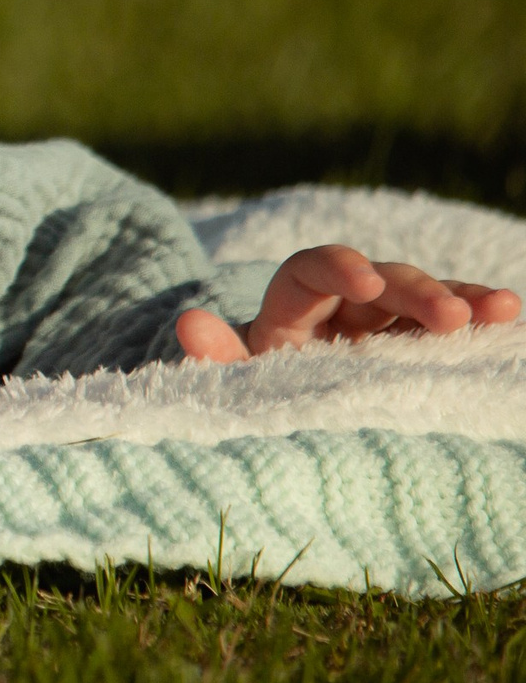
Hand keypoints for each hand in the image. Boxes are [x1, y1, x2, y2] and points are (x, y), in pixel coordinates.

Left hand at [176, 243, 520, 362]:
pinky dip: (477, 320)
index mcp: (292, 305)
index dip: (337, 266)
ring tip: (501, 308)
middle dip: (414, 291)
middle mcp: (342, 305)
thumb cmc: (252, 391)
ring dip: (462, 298)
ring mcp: (384, 324)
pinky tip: (509, 318)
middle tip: (450, 315)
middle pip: (381, 280)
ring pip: (424, 298)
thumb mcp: (231, 377)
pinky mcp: (415, 346)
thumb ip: (215, 353)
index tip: (361, 280)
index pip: (311, 269)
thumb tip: (188, 323)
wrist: (277, 415)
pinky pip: (450, 328)